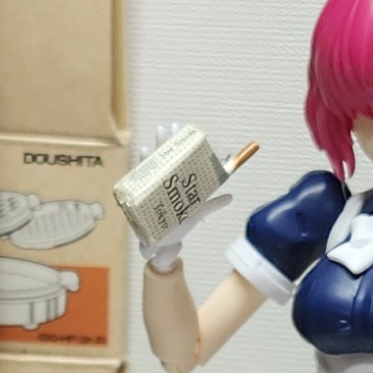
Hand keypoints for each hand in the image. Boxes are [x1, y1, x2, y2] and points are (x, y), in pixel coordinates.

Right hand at [139, 122, 230, 272]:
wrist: (165, 245)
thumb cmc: (178, 227)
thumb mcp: (198, 212)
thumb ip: (213, 204)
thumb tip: (231, 196)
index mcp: (175, 185)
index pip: (176, 160)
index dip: (176, 145)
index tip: (179, 129)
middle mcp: (163, 184)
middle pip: (164, 159)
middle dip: (165, 142)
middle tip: (166, 127)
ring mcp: (152, 190)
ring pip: (153, 165)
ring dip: (155, 149)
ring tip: (157, 133)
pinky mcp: (144, 198)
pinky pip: (141, 179)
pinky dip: (142, 165)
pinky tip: (144, 151)